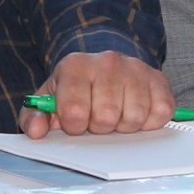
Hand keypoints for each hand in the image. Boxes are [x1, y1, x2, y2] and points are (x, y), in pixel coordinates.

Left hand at [19, 51, 172, 138]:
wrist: (106, 65)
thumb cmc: (77, 88)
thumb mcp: (49, 99)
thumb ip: (34, 116)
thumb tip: (35, 131)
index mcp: (75, 66)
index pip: (75, 111)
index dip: (74, 126)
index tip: (75, 121)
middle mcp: (108, 62)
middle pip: (106, 118)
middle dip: (100, 127)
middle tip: (97, 118)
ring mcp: (136, 69)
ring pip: (134, 118)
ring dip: (124, 126)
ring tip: (116, 114)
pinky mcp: (159, 80)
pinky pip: (159, 114)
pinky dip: (148, 122)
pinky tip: (136, 111)